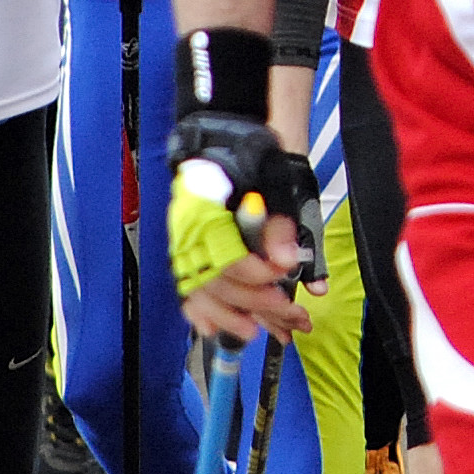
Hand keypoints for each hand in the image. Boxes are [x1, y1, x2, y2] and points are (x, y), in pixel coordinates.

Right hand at [168, 105, 321, 345]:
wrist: (224, 141)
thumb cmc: (250, 159)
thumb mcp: (275, 183)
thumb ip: (281, 225)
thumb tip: (289, 262)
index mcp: (206, 210)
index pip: (227, 258)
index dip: (257, 275)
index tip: (283, 277)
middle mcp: (187, 232)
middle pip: (217, 282)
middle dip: (256, 302)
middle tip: (289, 312)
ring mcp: (183, 245)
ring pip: (201, 293)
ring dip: (231, 317)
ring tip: (260, 332)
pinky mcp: (186, 255)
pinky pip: (187, 291)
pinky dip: (202, 314)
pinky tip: (216, 329)